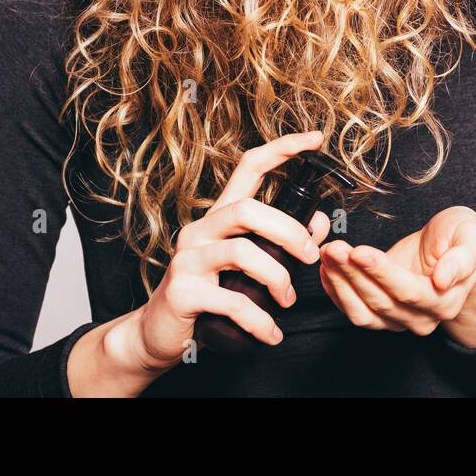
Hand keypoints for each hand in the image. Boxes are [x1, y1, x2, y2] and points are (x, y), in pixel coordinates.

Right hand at [68, 131, 330, 395]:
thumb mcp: (245, 268)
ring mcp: (188, 259)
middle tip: (309, 257)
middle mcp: (200, 230)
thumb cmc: (206, 297)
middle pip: (248, 209)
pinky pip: (232, 301)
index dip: (282, 149)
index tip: (315, 140)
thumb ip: (281, 243)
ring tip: (287, 301)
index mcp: (218, 218)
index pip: (248, 168)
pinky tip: (270, 333)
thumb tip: (318, 222)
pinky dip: (259, 320)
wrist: (156, 335)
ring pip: (242, 252)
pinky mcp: (182, 292)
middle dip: (288, 231)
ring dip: (277, 278)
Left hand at [319, 205, 475, 344]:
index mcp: (445, 301)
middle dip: (352, 272)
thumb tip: (445, 279)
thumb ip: (463, 258)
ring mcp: (399, 320)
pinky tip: (327, 268)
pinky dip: (335, 291)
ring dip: (340, 283)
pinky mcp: (380, 314)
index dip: (381, 273)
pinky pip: (353, 311)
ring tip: (328, 254)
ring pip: (362, 312)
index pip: (407, 292)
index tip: (359, 251)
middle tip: (334, 247)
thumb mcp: (473, 237)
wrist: (452, 248)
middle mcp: (422, 318)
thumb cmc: (462, 239)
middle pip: (380, 301)